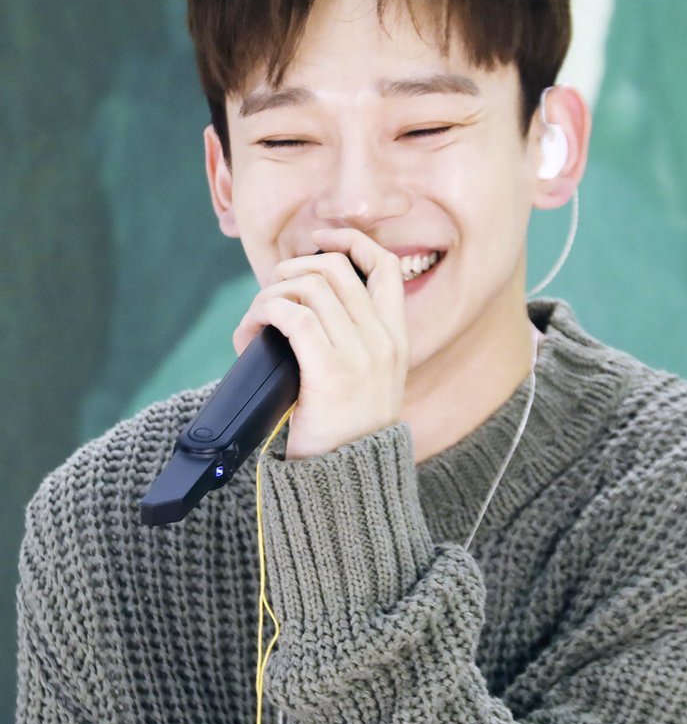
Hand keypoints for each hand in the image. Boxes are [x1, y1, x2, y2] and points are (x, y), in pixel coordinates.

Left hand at [233, 229, 408, 458]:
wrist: (347, 482)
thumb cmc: (344, 434)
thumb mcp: (366, 383)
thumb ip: (349, 343)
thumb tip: (299, 303)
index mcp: (396, 340)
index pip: (384, 267)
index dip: (349, 241)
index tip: (319, 241)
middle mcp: (384, 342)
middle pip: (333, 270)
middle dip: (292, 271)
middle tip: (270, 295)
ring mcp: (362, 356)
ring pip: (308, 288)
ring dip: (270, 295)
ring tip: (256, 322)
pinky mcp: (331, 372)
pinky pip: (293, 316)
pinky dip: (264, 314)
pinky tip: (251, 333)